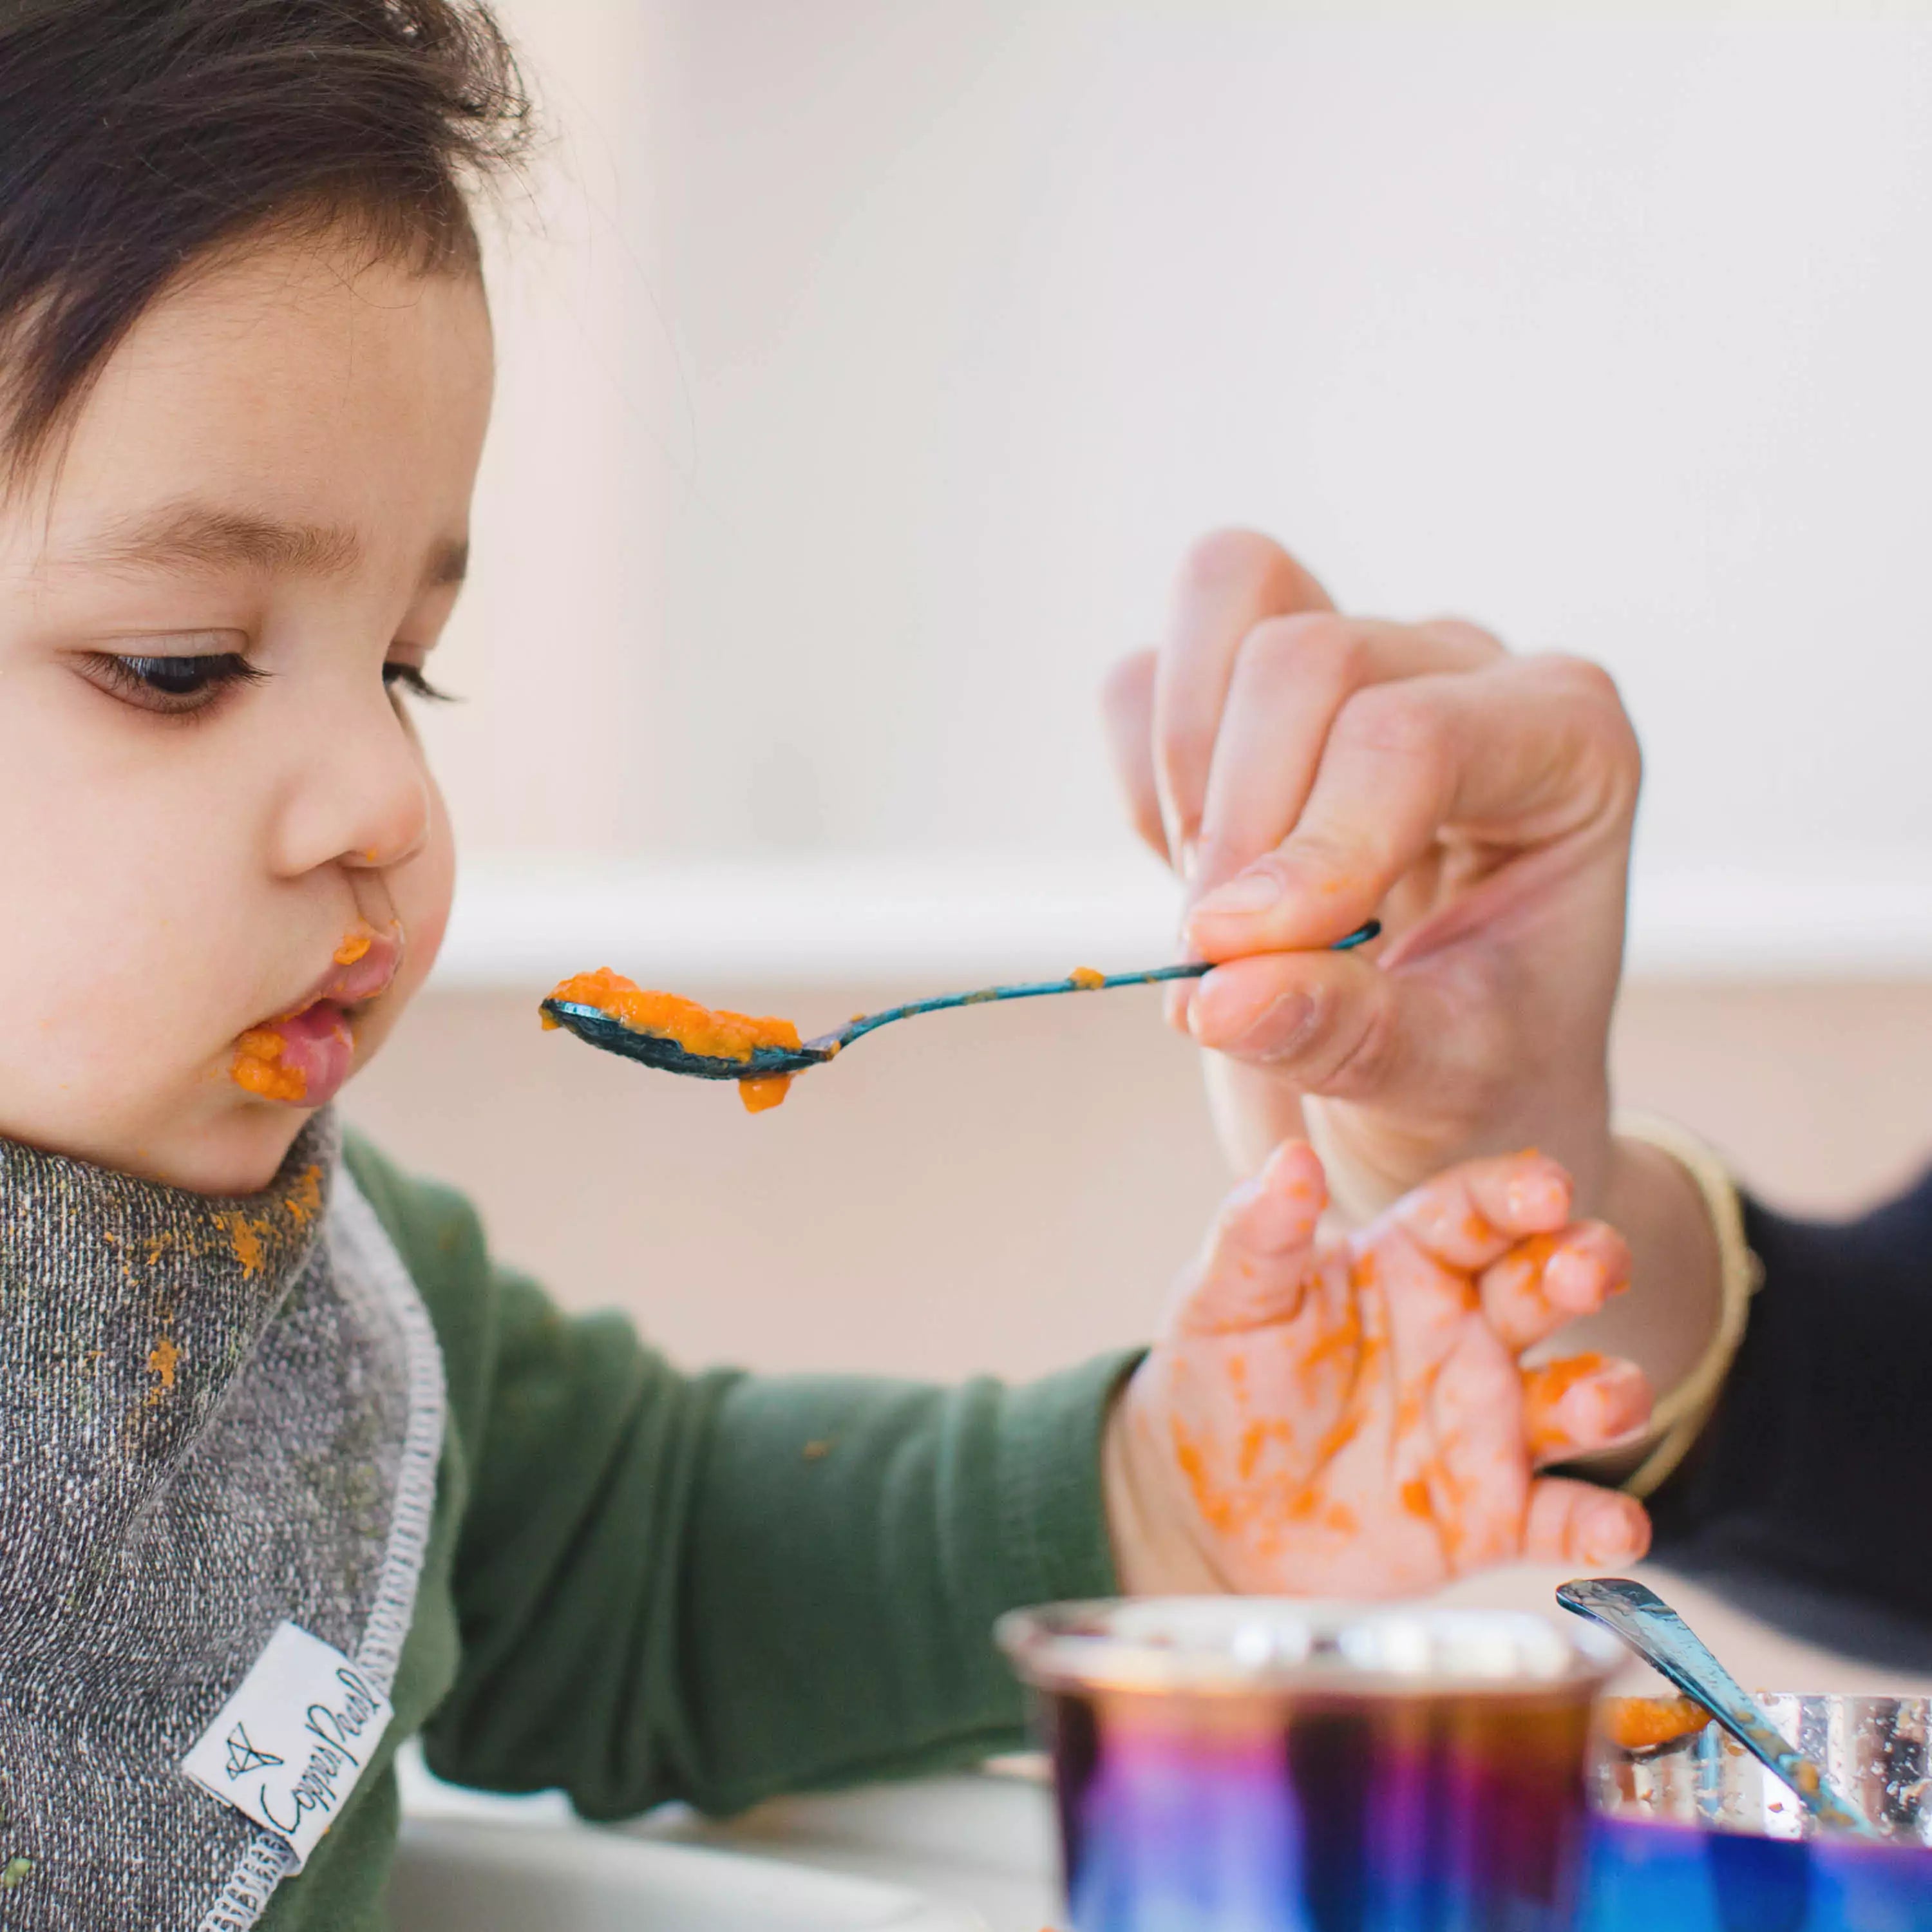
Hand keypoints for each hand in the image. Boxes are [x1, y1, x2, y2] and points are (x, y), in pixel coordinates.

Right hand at [1102, 528, 1639, 1223]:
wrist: (1445, 1105)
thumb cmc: (1482, 1085)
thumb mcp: (1442, 1086)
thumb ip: (1348, 1034)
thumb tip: (1219, 991)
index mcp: (1569, 744)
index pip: (1411, 737)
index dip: (1309, 846)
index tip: (1232, 960)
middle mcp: (1471, 670)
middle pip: (1308, 655)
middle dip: (1236, 815)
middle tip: (1215, 962)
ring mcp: (1362, 657)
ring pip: (1230, 592)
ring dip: (1181, 764)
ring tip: (1211, 904)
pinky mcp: (1256, 690)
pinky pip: (1148, 677)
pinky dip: (1139, 777)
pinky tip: (1196, 876)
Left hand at [1103, 1142, 1652, 1596]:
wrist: (1206, 1510)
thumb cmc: (1222, 1381)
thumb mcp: (1224, 1302)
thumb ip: (1260, 1234)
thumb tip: (1290, 1156)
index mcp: (1405, 1262)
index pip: (1477, 1209)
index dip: (1518, 1193)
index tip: (1550, 1190)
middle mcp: (1465, 1332)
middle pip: (1548, 1284)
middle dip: (1585, 1267)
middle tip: (1588, 1272)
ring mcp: (1487, 1424)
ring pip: (1578, 1396)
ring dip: (1608, 1394)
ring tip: (1600, 1402)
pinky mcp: (1492, 1517)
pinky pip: (1564, 1520)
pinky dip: (1603, 1526)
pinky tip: (1616, 1530)